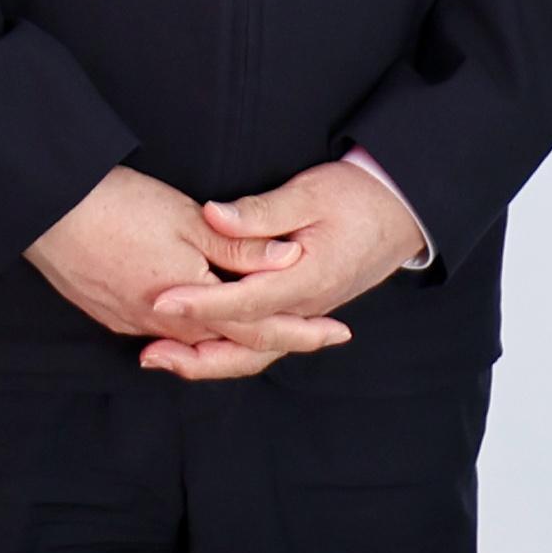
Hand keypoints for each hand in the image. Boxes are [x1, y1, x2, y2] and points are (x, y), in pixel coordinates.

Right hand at [28, 164, 347, 381]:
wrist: (44, 207)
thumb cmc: (118, 206)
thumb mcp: (189, 220)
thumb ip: (240, 249)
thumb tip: (291, 263)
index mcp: (191, 303)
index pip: (259, 326)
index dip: (302, 329)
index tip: (339, 332)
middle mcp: (162, 325)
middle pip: (229, 345)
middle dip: (272, 339)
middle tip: (314, 334)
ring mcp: (131, 322)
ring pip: (195, 342)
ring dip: (231, 339)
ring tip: (265, 329)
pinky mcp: (109, 313)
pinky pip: (163, 333)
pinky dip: (193, 331)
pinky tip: (203, 320)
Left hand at [144, 163, 425, 380]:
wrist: (401, 212)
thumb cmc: (357, 197)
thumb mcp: (310, 192)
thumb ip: (262, 212)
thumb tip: (214, 216)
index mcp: (309, 279)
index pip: (246, 301)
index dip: (201, 304)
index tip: (161, 302)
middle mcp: (308, 307)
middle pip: (248, 345)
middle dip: (195, 354)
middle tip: (149, 354)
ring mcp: (306, 313)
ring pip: (255, 352)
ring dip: (208, 359)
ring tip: (161, 357)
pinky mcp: (301, 311)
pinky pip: (262, 342)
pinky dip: (228, 350)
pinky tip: (195, 346)